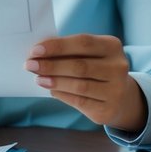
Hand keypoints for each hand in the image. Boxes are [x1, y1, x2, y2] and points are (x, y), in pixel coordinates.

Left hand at [26, 34, 147, 131]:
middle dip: (51, 65)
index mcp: (112, 46)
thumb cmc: (96, 68)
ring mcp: (116, 89)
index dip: (58, 46)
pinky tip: (51, 90)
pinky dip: (62, 95)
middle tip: (30, 65)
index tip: (35, 50)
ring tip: (38, 79)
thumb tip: (39, 53)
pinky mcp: (108, 109)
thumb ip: (68, 51)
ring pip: (79, 85)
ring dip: (55, 82)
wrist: (120, 95)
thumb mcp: (89, 54)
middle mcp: (118, 67)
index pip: (83, 43)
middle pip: (80, 66)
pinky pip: (80, 102)